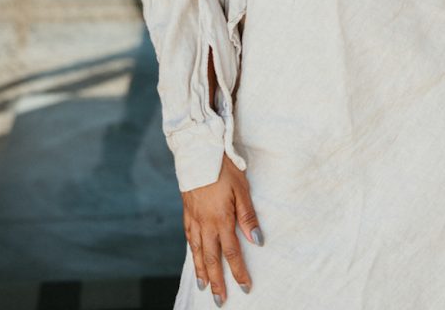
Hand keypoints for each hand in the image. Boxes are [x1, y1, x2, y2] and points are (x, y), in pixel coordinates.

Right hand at [182, 154, 262, 302]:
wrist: (198, 151)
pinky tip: (194, 256)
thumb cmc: (223, 168)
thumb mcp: (241, 188)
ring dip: (201, 271)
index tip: (245, 287)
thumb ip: (248, 215)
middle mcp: (205, 224)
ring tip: (205, 287)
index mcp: (221, 219)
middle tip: (220, 300)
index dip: (238, 272)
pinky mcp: (187, 211)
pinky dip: (192, 251)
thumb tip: (257, 240)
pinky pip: (189, 237)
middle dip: (217, 281)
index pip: (231, 253)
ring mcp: (194, 218)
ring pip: (197, 252)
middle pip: (211, 259)